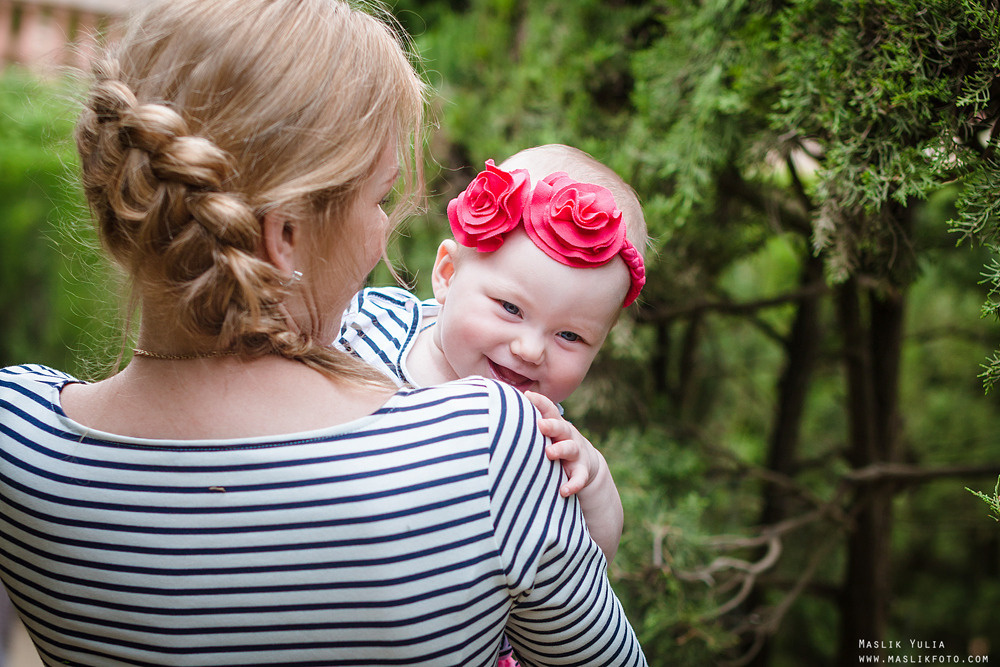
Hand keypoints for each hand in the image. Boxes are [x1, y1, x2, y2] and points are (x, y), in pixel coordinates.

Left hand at [524, 390, 622, 562]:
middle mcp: (567, 436)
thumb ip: (527, 424)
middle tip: (541, 425)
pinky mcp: (582, 471)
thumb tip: (493, 411)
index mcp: (555, 425)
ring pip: (570, 448)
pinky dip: (573, 484)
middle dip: (551, 425)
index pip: (549, 410)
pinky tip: (563, 490)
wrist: (585, 465)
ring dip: (560, 449)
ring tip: (549, 453)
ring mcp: (576, 453)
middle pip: (561, 427)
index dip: (540, 402)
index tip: (528, 395)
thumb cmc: (555, 444)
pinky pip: (579, 478)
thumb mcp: (546, 432)